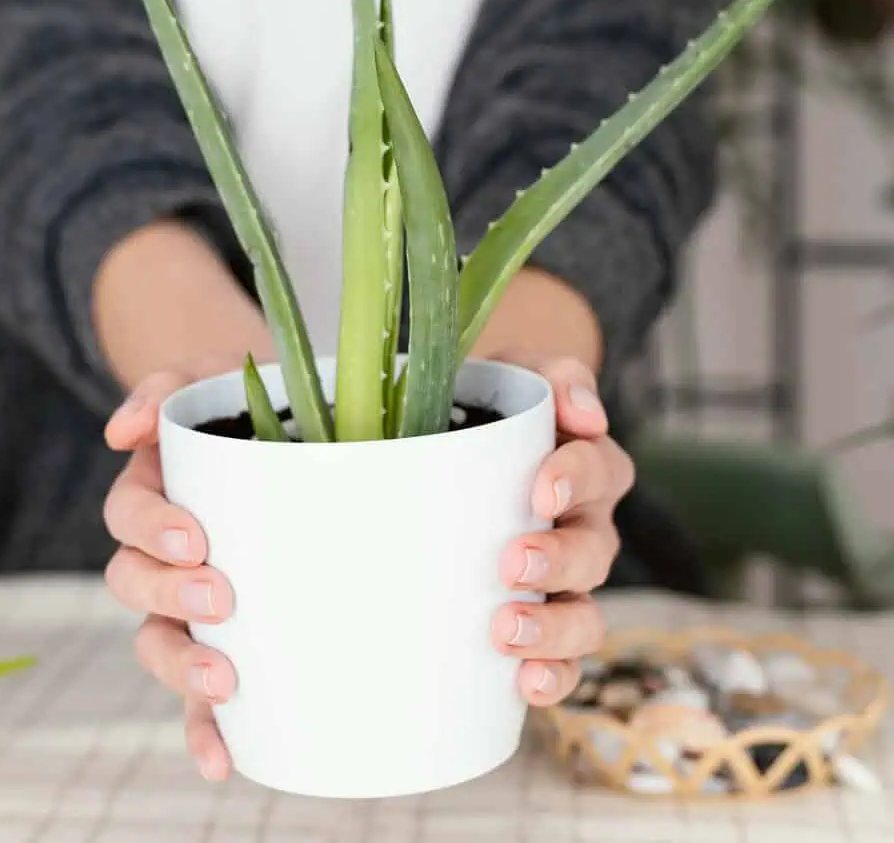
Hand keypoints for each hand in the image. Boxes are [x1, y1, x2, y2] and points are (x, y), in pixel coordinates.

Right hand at [102, 360, 240, 782]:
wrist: (292, 422)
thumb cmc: (247, 399)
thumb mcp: (211, 375)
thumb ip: (166, 389)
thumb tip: (125, 430)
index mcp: (154, 490)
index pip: (128, 517)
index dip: (152, 531)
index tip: (196, 538)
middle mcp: (161, 552)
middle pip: (133, 586)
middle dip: (171, 598)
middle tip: (221, 597)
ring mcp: (187, 601)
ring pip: (157, 645)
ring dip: (181, 670)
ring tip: (225, 683)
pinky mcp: (224, 640)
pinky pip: (198, 697)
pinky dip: (202, 733)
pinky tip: (225, 763)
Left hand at [487, 353, 633, 706]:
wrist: (461, 432)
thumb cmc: (494, 404)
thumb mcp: (521, 374)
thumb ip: (557, 379)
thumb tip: (585, 412)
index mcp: (589, 465)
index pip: (600, 470)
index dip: (575, 480)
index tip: (540, 490)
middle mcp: (586, 526)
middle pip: (593, 552)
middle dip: (557, 563)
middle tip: (511, 564)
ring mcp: (566, 581)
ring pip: (584, 614)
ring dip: (554, 630)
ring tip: (507, 633)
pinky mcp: (541, 616)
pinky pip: (564, 658)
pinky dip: (555, 675)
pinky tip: (527, 685)